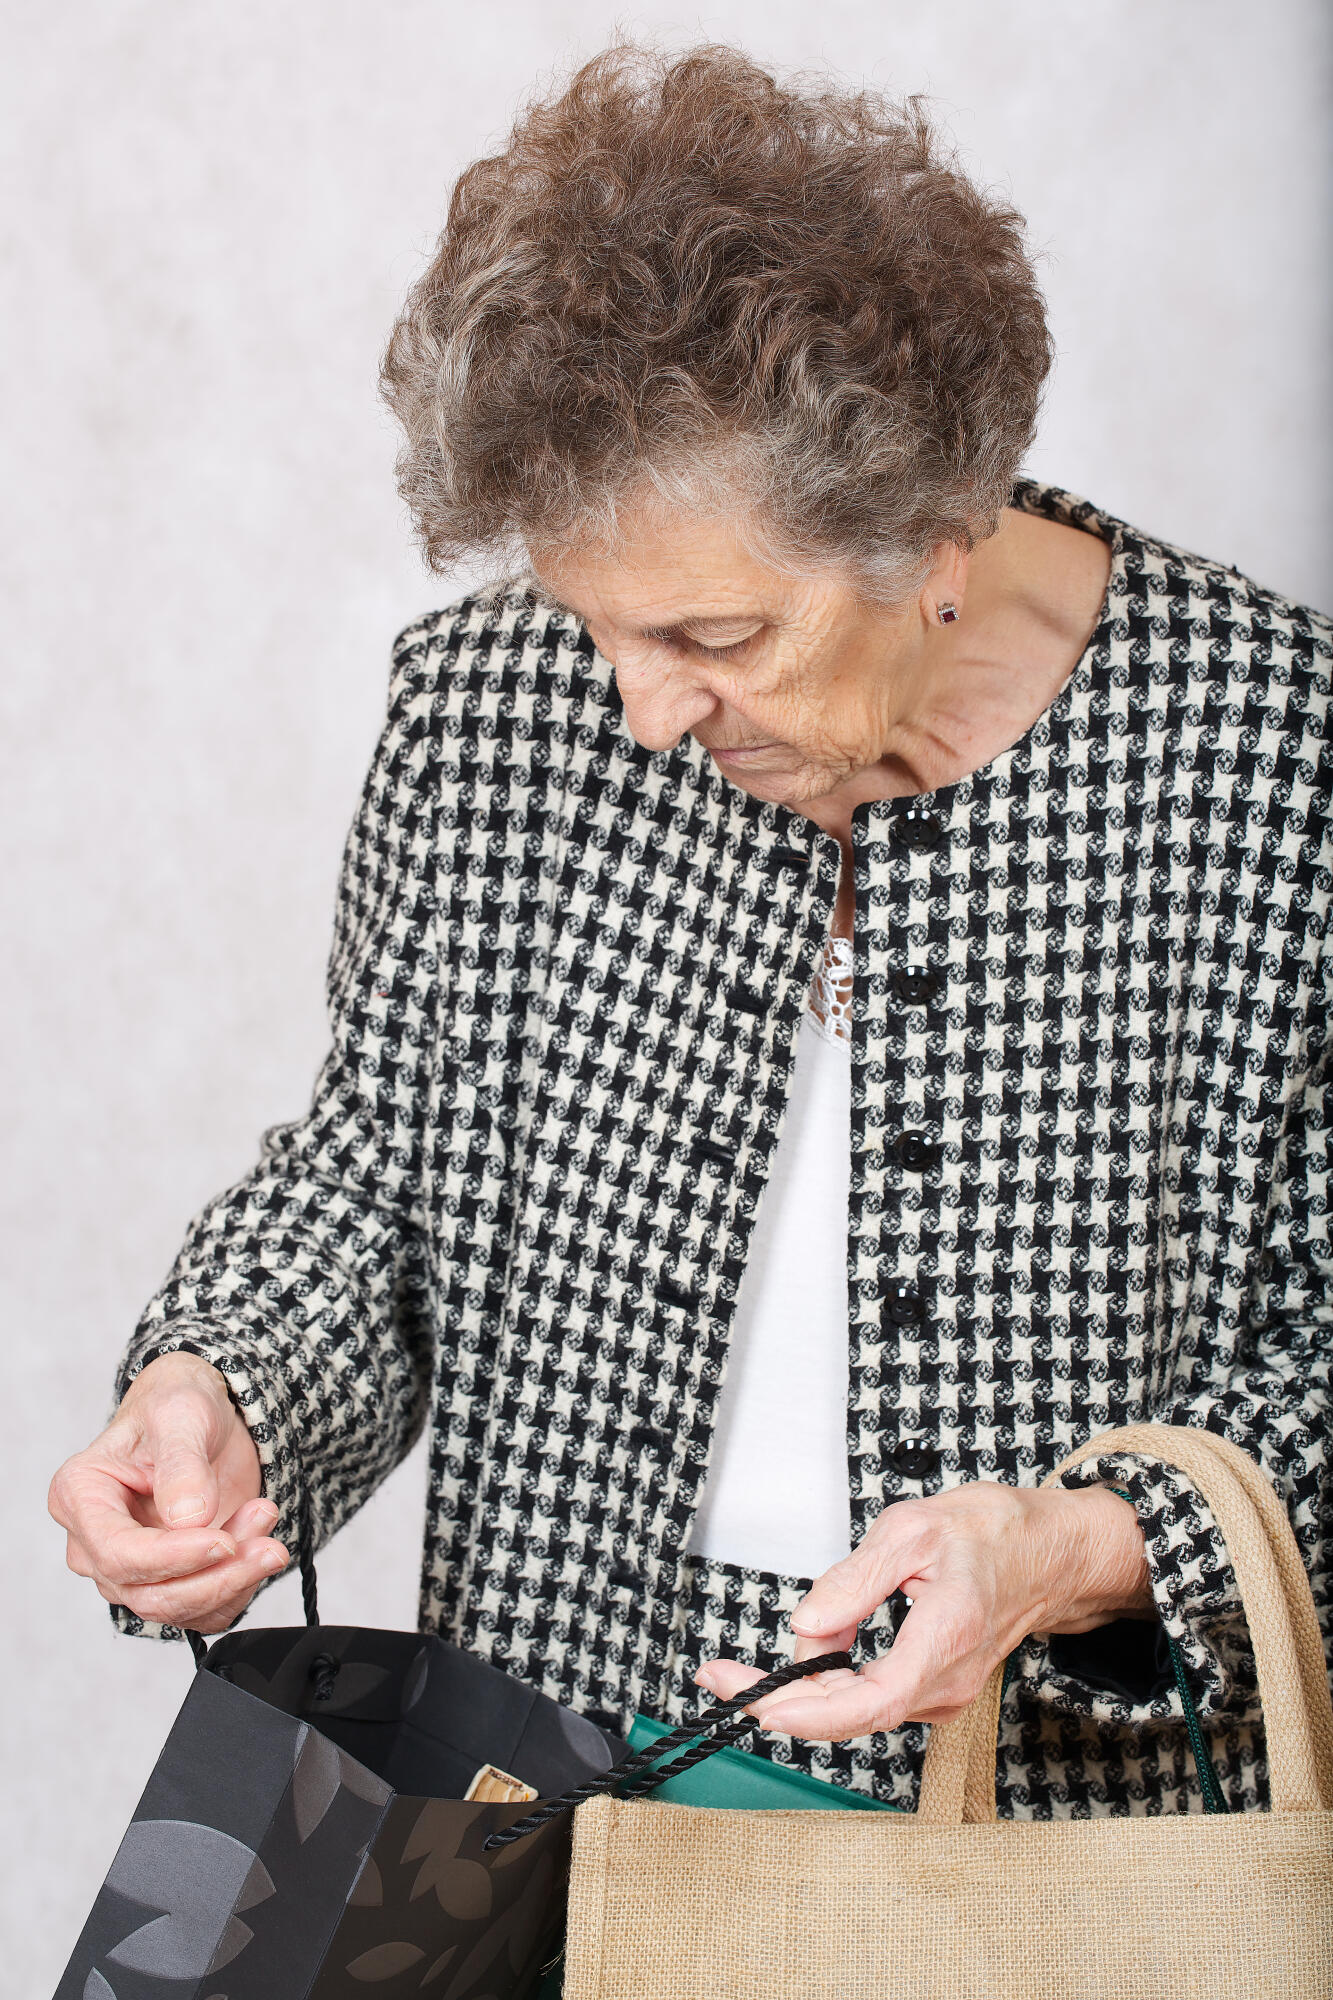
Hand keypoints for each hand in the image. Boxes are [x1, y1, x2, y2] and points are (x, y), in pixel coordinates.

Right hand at [48, 1350, 287, 1633]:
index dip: (174, 1558)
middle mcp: (95, 1542)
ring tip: (267, 1524)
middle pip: (147, 1593)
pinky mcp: (168, 1579)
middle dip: (214, 1577)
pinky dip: (238, 1588)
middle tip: (268, 1545)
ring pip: (177, 1607)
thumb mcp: (182, 1414)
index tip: (225, 1542)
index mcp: (80, 1496)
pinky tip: (260, 1546)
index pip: (118, 1553)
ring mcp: (130, 1568)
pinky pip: (201, 1611)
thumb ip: (181, 1464)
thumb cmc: (177, 1405)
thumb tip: (188, 1519)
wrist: (202, 1417)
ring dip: (233, 1579)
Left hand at [694, 1482, 1150, 1738]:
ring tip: (759, 1659)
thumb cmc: (984, 1534)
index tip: (748, 1696)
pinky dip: (829, 1683)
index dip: (804, 1710)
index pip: (868, 1702)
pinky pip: (869, 1698)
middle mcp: (945, 1681)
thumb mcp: (910, 1530)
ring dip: (803, 1689)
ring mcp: (942, 1693)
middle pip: (851, 1715)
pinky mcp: (933, 1691)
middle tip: (718, 1677)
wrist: (1043, 1553)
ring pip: (856, 1708)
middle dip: (778, 1702)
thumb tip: (806, 1624)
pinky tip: (812, 1655)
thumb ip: (855, 1580)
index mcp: (943, 1637)